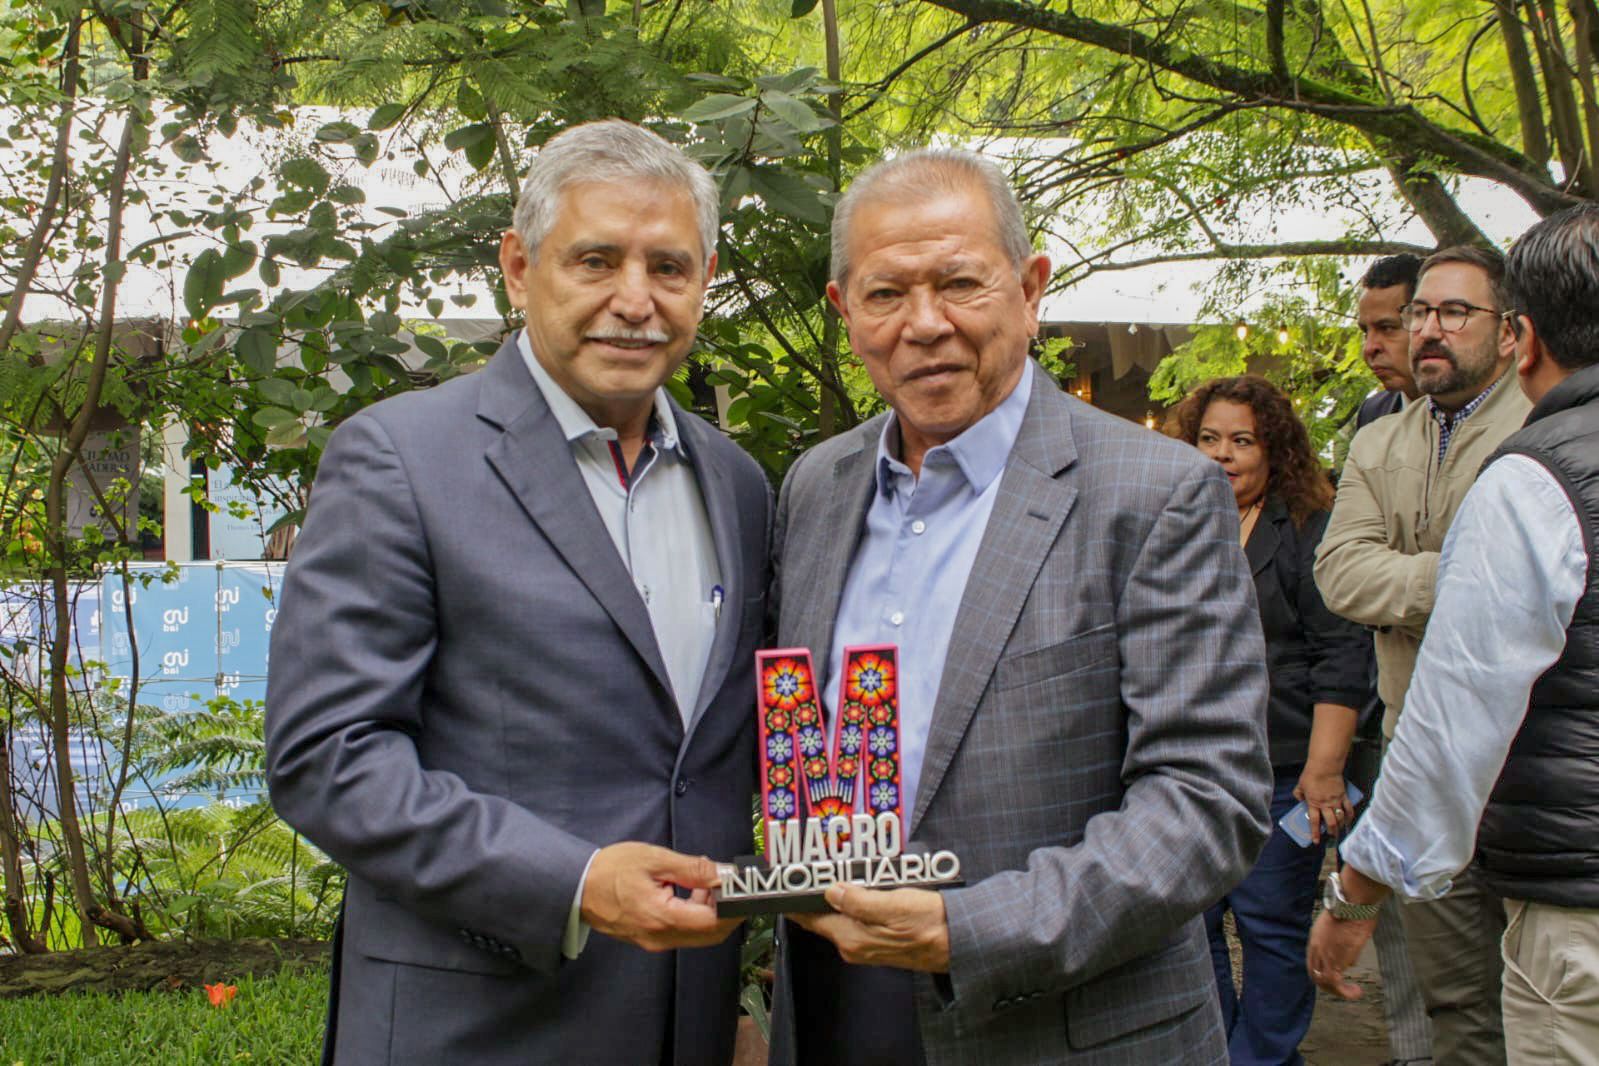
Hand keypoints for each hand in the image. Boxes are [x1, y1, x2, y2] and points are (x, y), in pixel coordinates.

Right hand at [580, 842, 741, 951]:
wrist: (577, 887)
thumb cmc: (611, 870)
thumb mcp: (655, 860)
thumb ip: (693, 869)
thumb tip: (724, 874)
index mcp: (662, 918)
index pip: (713, 922)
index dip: (733, 906)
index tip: (742, 887)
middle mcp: (661, 938)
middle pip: (710, 934)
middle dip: (727, 911)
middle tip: (728, 884)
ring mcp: (655, 942)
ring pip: (699, 935)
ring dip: (711, 912)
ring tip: (704, 882)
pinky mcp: (651, 939)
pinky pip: (684, 933)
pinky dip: (696, 915)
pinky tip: (690, 892)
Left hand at [790, 884, 949, 972]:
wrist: (960, 941)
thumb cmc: (930, 923)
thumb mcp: (893, 905)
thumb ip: (859, 900)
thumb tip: (831, 892)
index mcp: (852, 938)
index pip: (811, 918)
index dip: (796, 900)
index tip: (785, 882)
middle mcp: (854, 947)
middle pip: (824, 918)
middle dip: (815, 894)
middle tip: (809, 867)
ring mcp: (867, 947)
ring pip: (840, 918)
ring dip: (835, 897)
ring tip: (831, 872)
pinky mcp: (880, 943)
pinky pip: (857, 921)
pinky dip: (852, 904)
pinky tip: (858, 888)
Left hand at [1294, 764, 1354, 843]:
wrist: (1325, 766)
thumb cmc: (1311, 775)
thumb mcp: (1300, 785)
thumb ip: (1298, 794)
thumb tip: (1299, 800)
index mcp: (1314, 803)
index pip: (1314, 821)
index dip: (1315, 833)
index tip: (1316, 841)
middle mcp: (1326, 804)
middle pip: (1330, 822)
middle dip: (1331, 832)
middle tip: (1331, 837)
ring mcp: (1336, 801)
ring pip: (1340, 818)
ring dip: (1340, 826)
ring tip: (1339, 830)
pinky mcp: (1344, 796)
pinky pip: (1349, 808)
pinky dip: (1350, 816)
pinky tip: (1349, 821)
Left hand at [1306, 909, 1375, 999]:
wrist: (1352, 905)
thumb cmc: (1352, 909)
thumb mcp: (1340, 925)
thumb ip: (1341, 940)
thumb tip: (1350, 955)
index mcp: (1315, 937)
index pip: (1313, 961)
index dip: (1322, 972)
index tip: (1335, 977)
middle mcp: (1316, 948)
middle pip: (1315, 974)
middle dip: (1328, 985)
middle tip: (1342, 989)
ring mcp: (1324, 955)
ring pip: (1324, 981)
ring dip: (1338, 991)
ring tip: (1353, 992)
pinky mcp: (1335, 960)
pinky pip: (1335, 982)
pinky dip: (1345, 992)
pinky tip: (1357, 992)